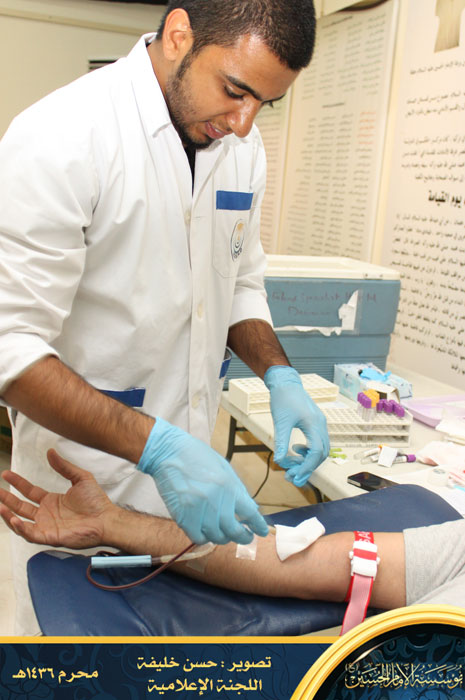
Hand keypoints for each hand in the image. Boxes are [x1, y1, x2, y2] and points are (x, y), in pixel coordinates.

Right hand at [0, 449, 114, 547]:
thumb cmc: (96, 501)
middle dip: (7, 499)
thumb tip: (50, 452)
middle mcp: (46, 514)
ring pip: (21, 522)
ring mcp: (47, 526)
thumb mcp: (80, 478)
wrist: (106, 518)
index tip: (6, 474)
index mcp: (52, 501)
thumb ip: (64, 466)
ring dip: (9, 515)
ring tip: (0, 506)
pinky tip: (14, 519)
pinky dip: (21, 529)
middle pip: (21, 507)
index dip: (18, 483)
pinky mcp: (50, 537)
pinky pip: (31, 534)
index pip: (29, 492)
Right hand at [137, 417, 268, 544]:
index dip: (258, 525)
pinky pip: (197, 537)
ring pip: (216, 536)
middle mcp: (215, 498)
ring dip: (222, 537)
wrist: (168, 452)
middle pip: (234, 530)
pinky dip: (203, 538)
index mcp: (228, 485)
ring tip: (223, 533)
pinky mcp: (182, 516)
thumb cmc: (197, 457)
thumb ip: (237, 489)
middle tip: (245, 538)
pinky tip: (205, 532)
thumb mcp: (223, 468)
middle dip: (242, 537)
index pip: (250, 512)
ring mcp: (198, 508)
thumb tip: (251, 510)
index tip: (261, 532)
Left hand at [264, 366, 329, 486]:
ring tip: (292, 464)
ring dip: (308, 460)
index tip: (294, 476)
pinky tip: (295, 449)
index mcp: (314, 424)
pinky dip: (308, 451)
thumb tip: (279, 461)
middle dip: (307, 467)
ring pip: (321, 449)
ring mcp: (320, 423)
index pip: (316, 452)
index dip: (306, 467)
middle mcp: (321, 425)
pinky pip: (317, 442)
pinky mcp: (315, 422)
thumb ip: (281, 442)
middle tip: (292, 476)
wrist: (285, 382)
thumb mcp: (280, 422)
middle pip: (321, 454)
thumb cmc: (283, 399)